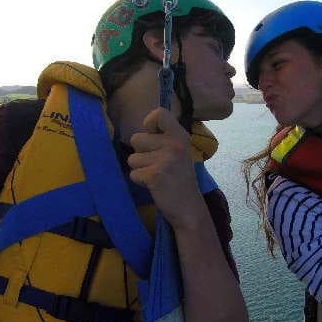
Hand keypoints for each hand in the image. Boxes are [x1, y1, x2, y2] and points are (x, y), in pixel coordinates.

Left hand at [127, 107, 201, 229]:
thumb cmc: (180, 178)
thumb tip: (144, 129)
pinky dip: (140, 181)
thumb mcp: (179, 151)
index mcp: (180, 136)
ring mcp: (164, 160)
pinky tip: (154, 185)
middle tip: (157, 164)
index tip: (153, 135)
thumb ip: (164, 138)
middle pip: (136, 138)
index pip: (159, 114)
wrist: (188, 207)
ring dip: (140, 168)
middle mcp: (173, 145)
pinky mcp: (155, 176)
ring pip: (132, 158)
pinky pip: (133, 173)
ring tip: (156, 175)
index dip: (149, 123)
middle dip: (141, 153)